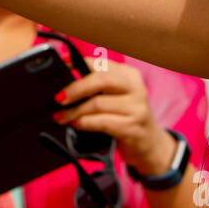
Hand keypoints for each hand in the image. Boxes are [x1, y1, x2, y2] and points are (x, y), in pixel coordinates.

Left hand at [51, 61, 172, 173]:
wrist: (150, 144)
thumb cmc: (125, 117)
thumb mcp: (115, 97)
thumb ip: (96, 88)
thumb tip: (64, 85)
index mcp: (128, 74)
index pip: (99, 63)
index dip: (76, 63)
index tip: (59, 67)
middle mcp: (135, 87)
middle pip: (100, 80)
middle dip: (75, 89)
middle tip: (59, 99)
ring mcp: (136, 108)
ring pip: (98, 103)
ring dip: (75, 111)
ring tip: (62, 117)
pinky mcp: (133, 127)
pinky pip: (103, 122)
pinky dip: (86, 123)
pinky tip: (77, 125)